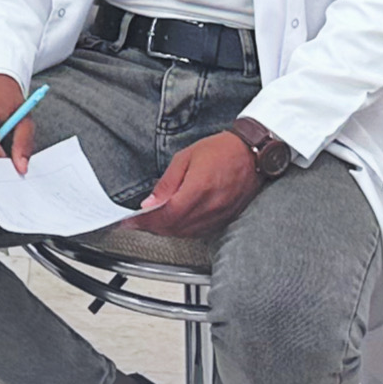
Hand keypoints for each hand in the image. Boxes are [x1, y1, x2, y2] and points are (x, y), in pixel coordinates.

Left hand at [128, 132, 260, 237]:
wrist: (252, 153)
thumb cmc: (221, 150)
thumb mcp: (185, 158)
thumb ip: (166, 183)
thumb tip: (150, 203)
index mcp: (199, 188)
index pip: (167, 215)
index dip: (146, 221)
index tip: (130, 222)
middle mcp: (211, 206)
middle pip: (175, 227)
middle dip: (153, 227)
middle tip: (138, 221)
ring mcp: (220, 215)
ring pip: (186, 233)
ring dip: (167, 230)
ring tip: (153, 221)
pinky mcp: (226, 218)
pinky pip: (200, 232)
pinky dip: (184, 230)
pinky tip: (175, 222)